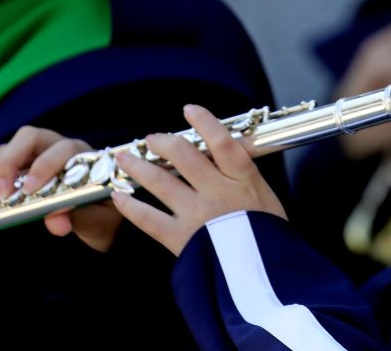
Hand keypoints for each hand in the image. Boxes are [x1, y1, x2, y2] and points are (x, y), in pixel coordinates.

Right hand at [0, 125, 123, 251]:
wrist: (102, 223)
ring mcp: (34, 159)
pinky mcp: (17, 174)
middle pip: (27, 138)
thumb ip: (82, 219)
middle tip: (0, 195)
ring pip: (6, 151)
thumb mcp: (100, 221)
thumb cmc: (105, 216)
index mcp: (80, 155)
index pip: (61, 148)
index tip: (30, 190)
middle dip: (8, 163)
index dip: (44, 165)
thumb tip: (56, 222)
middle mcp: (55, 150)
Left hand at [110, 104, 286, 256]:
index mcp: (243, 180)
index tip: (189, 109)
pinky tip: (120, 194)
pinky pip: (148, 218)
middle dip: (163, 142)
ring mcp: (197, 214)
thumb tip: (229, 156)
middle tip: (150, 138)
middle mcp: (217, 191)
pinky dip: (131, 204)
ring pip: (160, 181)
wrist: (266, 280)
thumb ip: (245, 178)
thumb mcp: (268, 200)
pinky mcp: (180, 239)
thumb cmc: (271, 241)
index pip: (222, 140)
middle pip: (184, 155)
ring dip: (138, 165)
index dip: (204, 121)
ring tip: (124, 156)